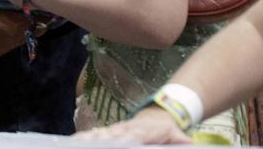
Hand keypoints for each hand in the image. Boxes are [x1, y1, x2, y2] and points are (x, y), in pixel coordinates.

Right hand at [76, 106, 191, 143]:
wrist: (159, 116)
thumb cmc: (167, 130)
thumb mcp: (176, 135)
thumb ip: (180, 140)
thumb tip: (189, 142)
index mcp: (140, 131)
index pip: (128, 136)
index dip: (118, 140)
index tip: (110, 142)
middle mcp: (124, 129)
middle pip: (108, 137)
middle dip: (95, 141)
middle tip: (80, 145)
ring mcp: (115, 130)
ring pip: (98, 135)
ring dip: (86, 140)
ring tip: (73, 144)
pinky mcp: (110, 133)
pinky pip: (94, 135)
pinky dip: (83, 138)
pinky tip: (73, 141)